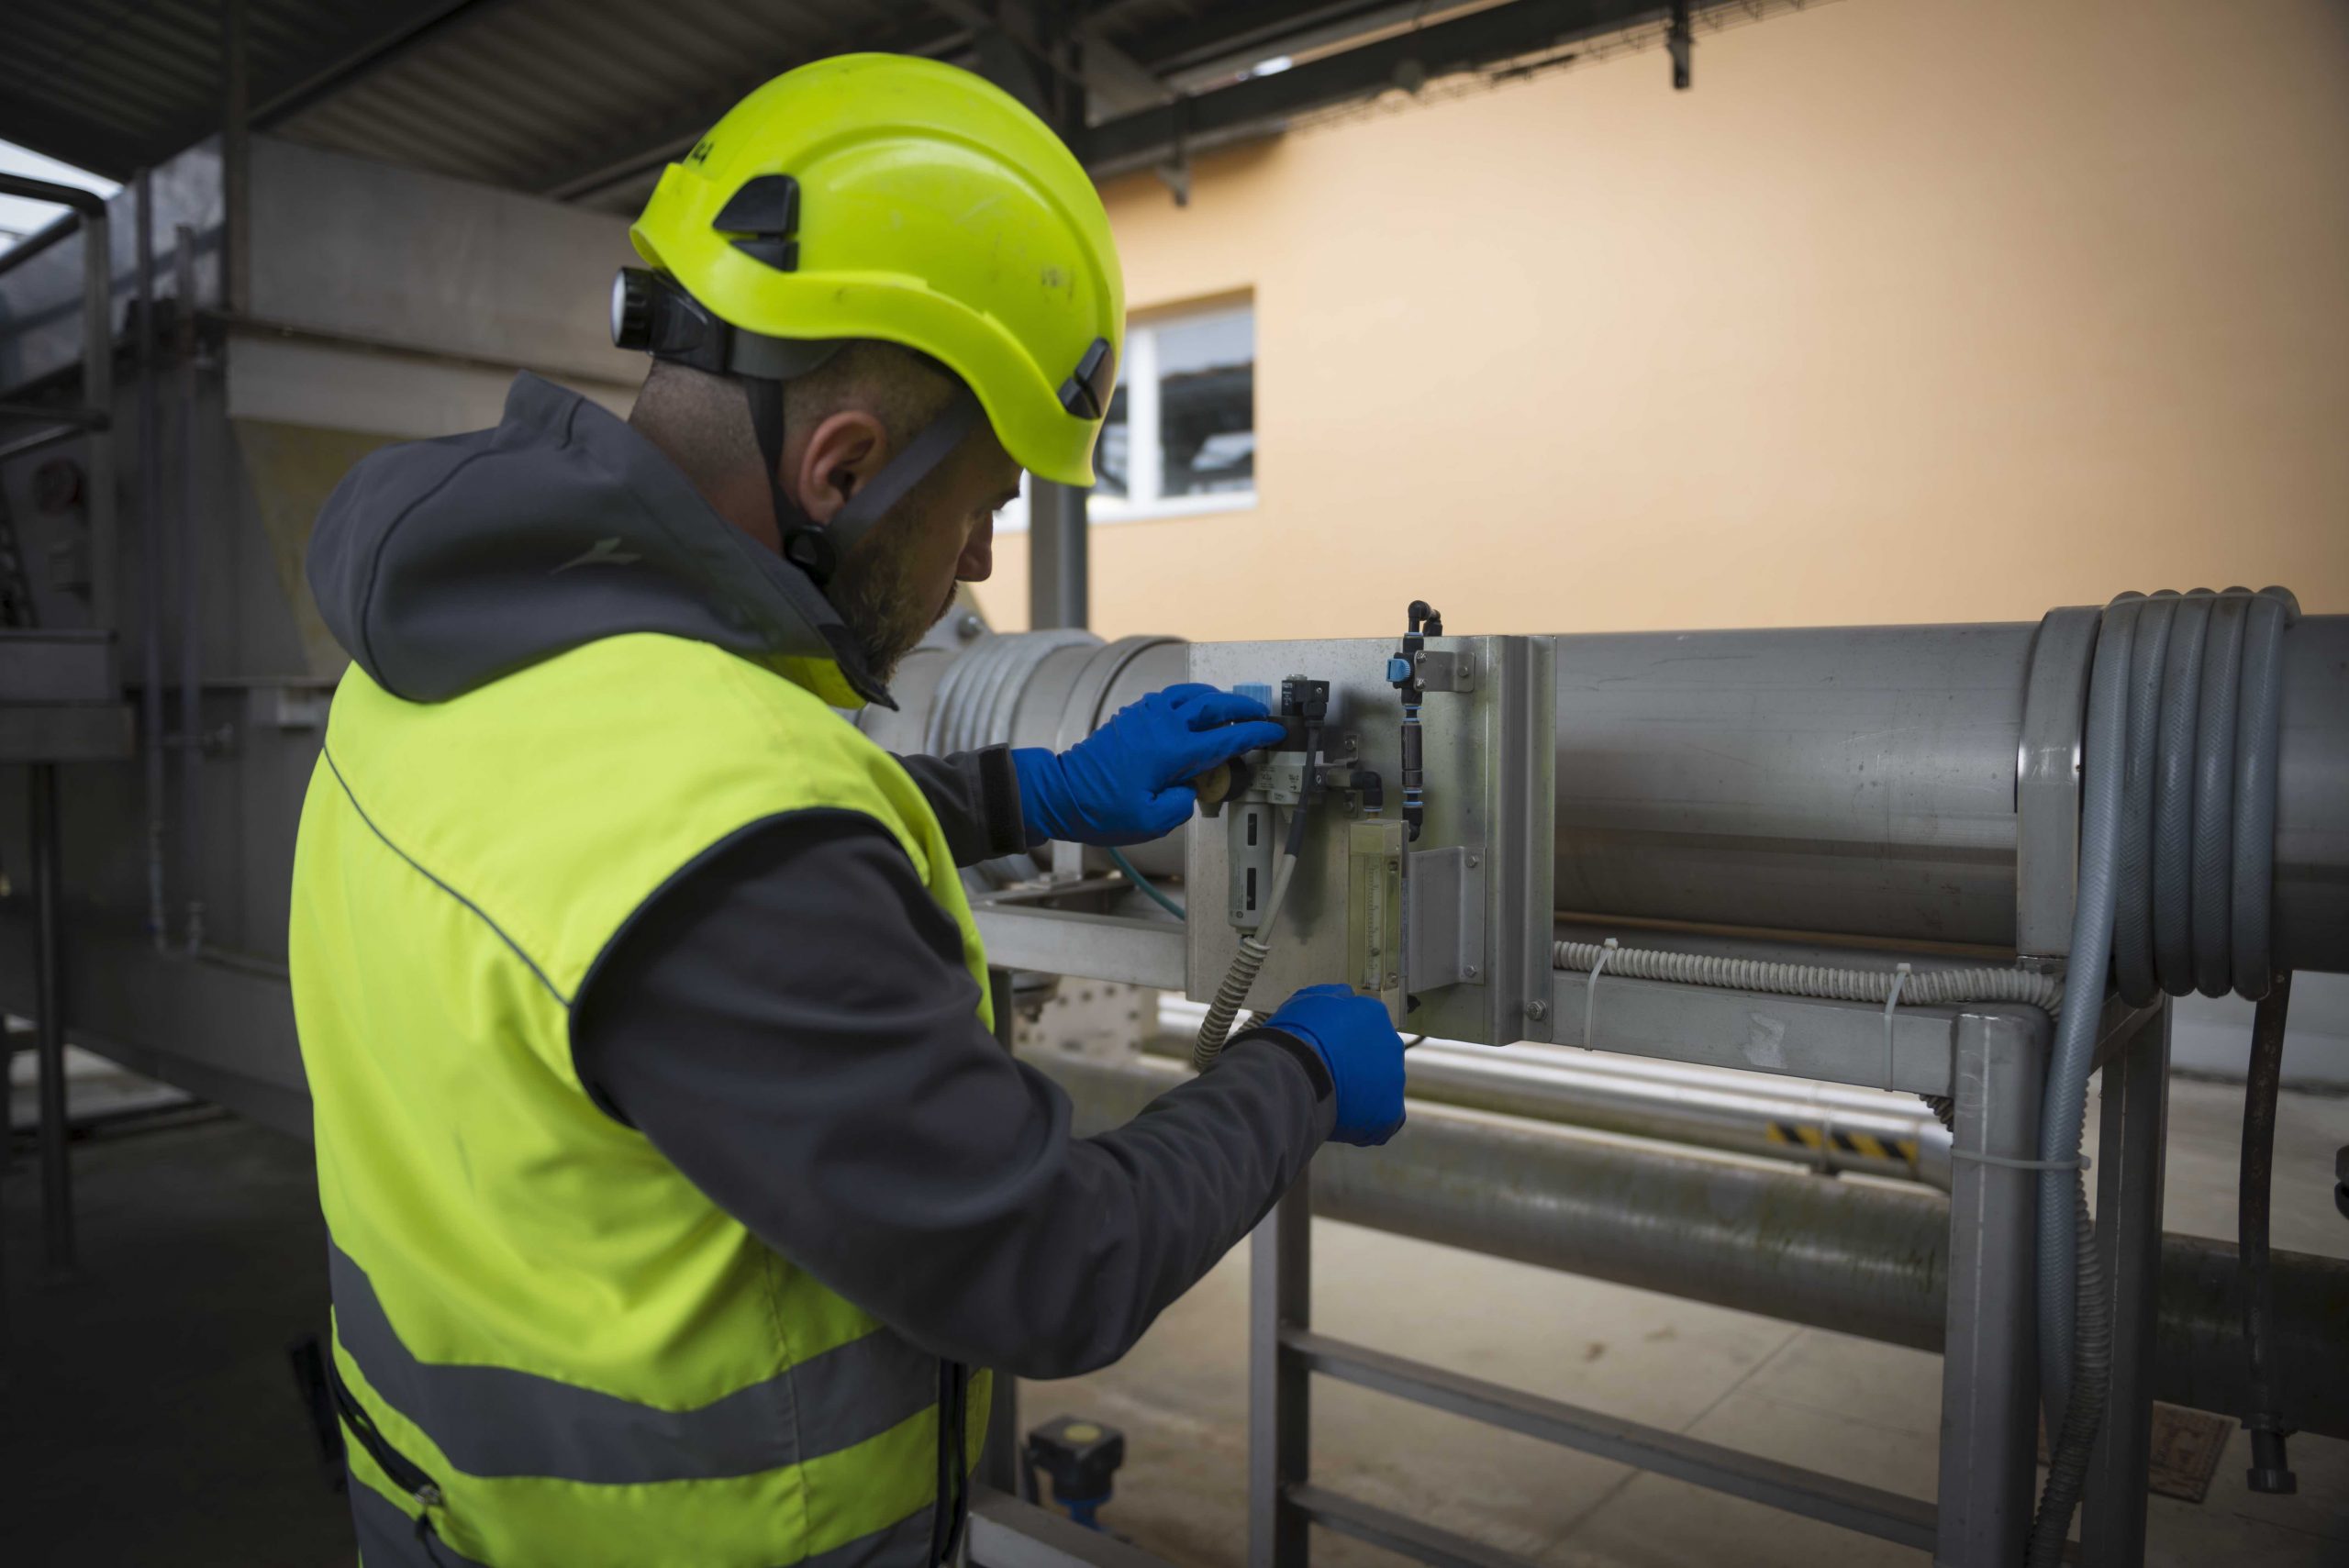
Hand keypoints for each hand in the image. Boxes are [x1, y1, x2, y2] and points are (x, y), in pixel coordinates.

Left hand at [1013, 684, 1285, 846]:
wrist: (1060, 793)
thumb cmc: (1099, 808)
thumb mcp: (1151, 820)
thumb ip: (1182, 803)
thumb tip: (1190, 789)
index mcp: (1173, 750)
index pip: (1226, 737)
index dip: (1255, 734)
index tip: (1273, 732)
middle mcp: (1162, 725)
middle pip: (1213, 705)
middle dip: (1242, 707)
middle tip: (1260, 714)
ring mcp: (1145, 716)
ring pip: (1191, 694)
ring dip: (1216, 698)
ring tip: (1231, 708)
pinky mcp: (1132, 717)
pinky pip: (1170, 698)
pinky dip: (1190, 699)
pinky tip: (1193, 710)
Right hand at [1259, 983, 1406, 1146]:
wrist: (1294, 1072)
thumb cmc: (1296, 1034)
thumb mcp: (1309, 1000)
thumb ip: (1334, 998)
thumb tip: (1346, 996)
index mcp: (1374, 1015)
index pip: (1366, 1029)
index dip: (1345, 1043)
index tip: (1327, 1052)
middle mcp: (1391, 1044)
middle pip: (1376, 1058)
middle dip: (1357, 1067)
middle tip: (1328, 1077)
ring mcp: (1394, 1079)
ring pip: (1380, 1088)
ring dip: (1361, 1094)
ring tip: (1330, 1098)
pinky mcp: (1390, 1112)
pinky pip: (1382, 1119)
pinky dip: (1366, 1122)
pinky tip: (1342, 1118)